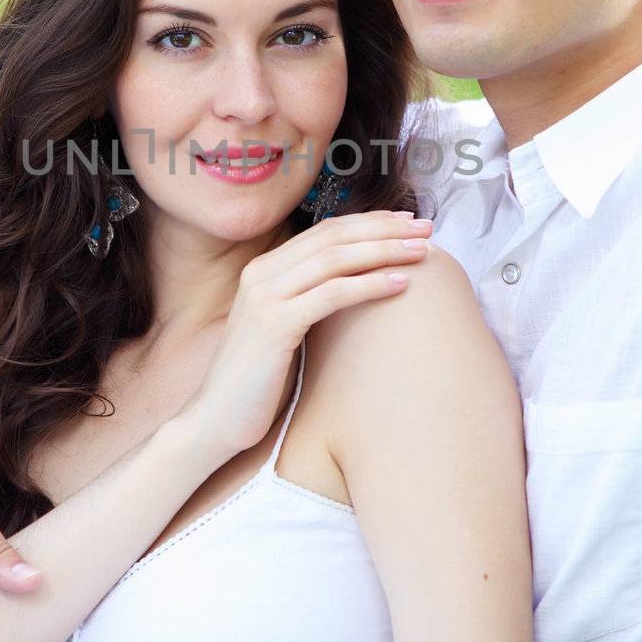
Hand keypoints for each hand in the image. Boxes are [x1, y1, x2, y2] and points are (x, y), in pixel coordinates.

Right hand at [178, 209, 433, 460]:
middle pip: (334, 236)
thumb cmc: (256, 382)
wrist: (215, 420)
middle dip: (385, 228)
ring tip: (423, 252)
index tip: (407, 222)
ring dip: (384, 251)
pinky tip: (399, 284)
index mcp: (264, 269)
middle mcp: (261, 274)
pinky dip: (369, 285)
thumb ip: (307, 300)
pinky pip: (331, 295)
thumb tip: (356, 286)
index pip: (325, 231)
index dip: (370, 221)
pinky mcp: (274, 325)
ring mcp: (265, 297)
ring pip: (335, 259)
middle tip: (426, 227)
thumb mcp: (283, 328)